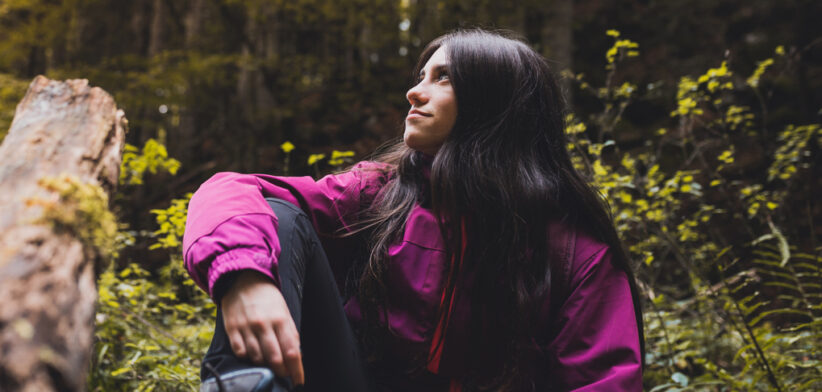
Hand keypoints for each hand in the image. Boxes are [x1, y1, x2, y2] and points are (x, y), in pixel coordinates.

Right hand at [220, 270, 304, 384]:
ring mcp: (246, 327)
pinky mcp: (231, 329)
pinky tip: (253, 356)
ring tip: (269, 365)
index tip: (299, 381)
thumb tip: (296, 356)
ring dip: (264, 366)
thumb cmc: (268, 297)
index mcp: (281, 320)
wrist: (242, 279)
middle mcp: (264, 324)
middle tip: (284, 375)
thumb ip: (291, 333)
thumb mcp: (284, 311)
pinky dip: (247, 358)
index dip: (297, 371)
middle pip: (274, 358)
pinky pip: (240, 352)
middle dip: (282, 372)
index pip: (292, 352)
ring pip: (256, 358)